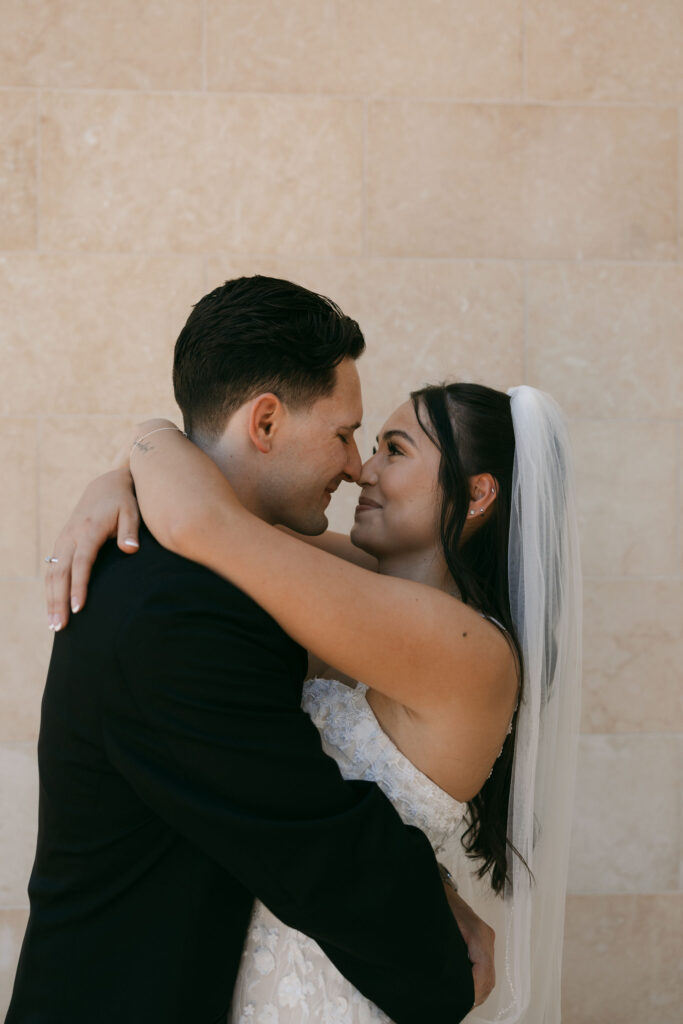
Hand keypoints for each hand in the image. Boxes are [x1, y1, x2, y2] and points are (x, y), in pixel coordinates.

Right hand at [45, 468, 140, 630]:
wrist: (107, 485)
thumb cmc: (124, 501)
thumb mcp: (132, 510)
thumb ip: (130, 530)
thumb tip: (130, 549)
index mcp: (88, 529)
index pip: (81, 562)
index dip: (79, 586)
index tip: (78, 608)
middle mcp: (70, 536)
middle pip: (60, 572)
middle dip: (59, 601)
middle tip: (60, 626)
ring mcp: (63, 539)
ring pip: (52, 573)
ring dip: (51, 599)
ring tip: (54, 625)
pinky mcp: (61, 543)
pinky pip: (52, 570)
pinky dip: (50, 590)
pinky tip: (53, 608)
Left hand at [444, 885, 494, 1007]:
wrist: (436, 886)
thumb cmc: (436, 904)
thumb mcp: (437, 930)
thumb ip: (444, 954)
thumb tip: (444, 979)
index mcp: (478, 934)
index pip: (484, 972)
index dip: (474, 991)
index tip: (462, 1002)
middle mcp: (486, 937)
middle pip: (489, 978)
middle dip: (475, 996)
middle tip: (459, 1006)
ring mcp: (486, 938)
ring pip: (489, 974)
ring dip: (477, 991)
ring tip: (460, 1001)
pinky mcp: (481, 940)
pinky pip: (484, 967)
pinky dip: (477, 981)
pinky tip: (464, 989)